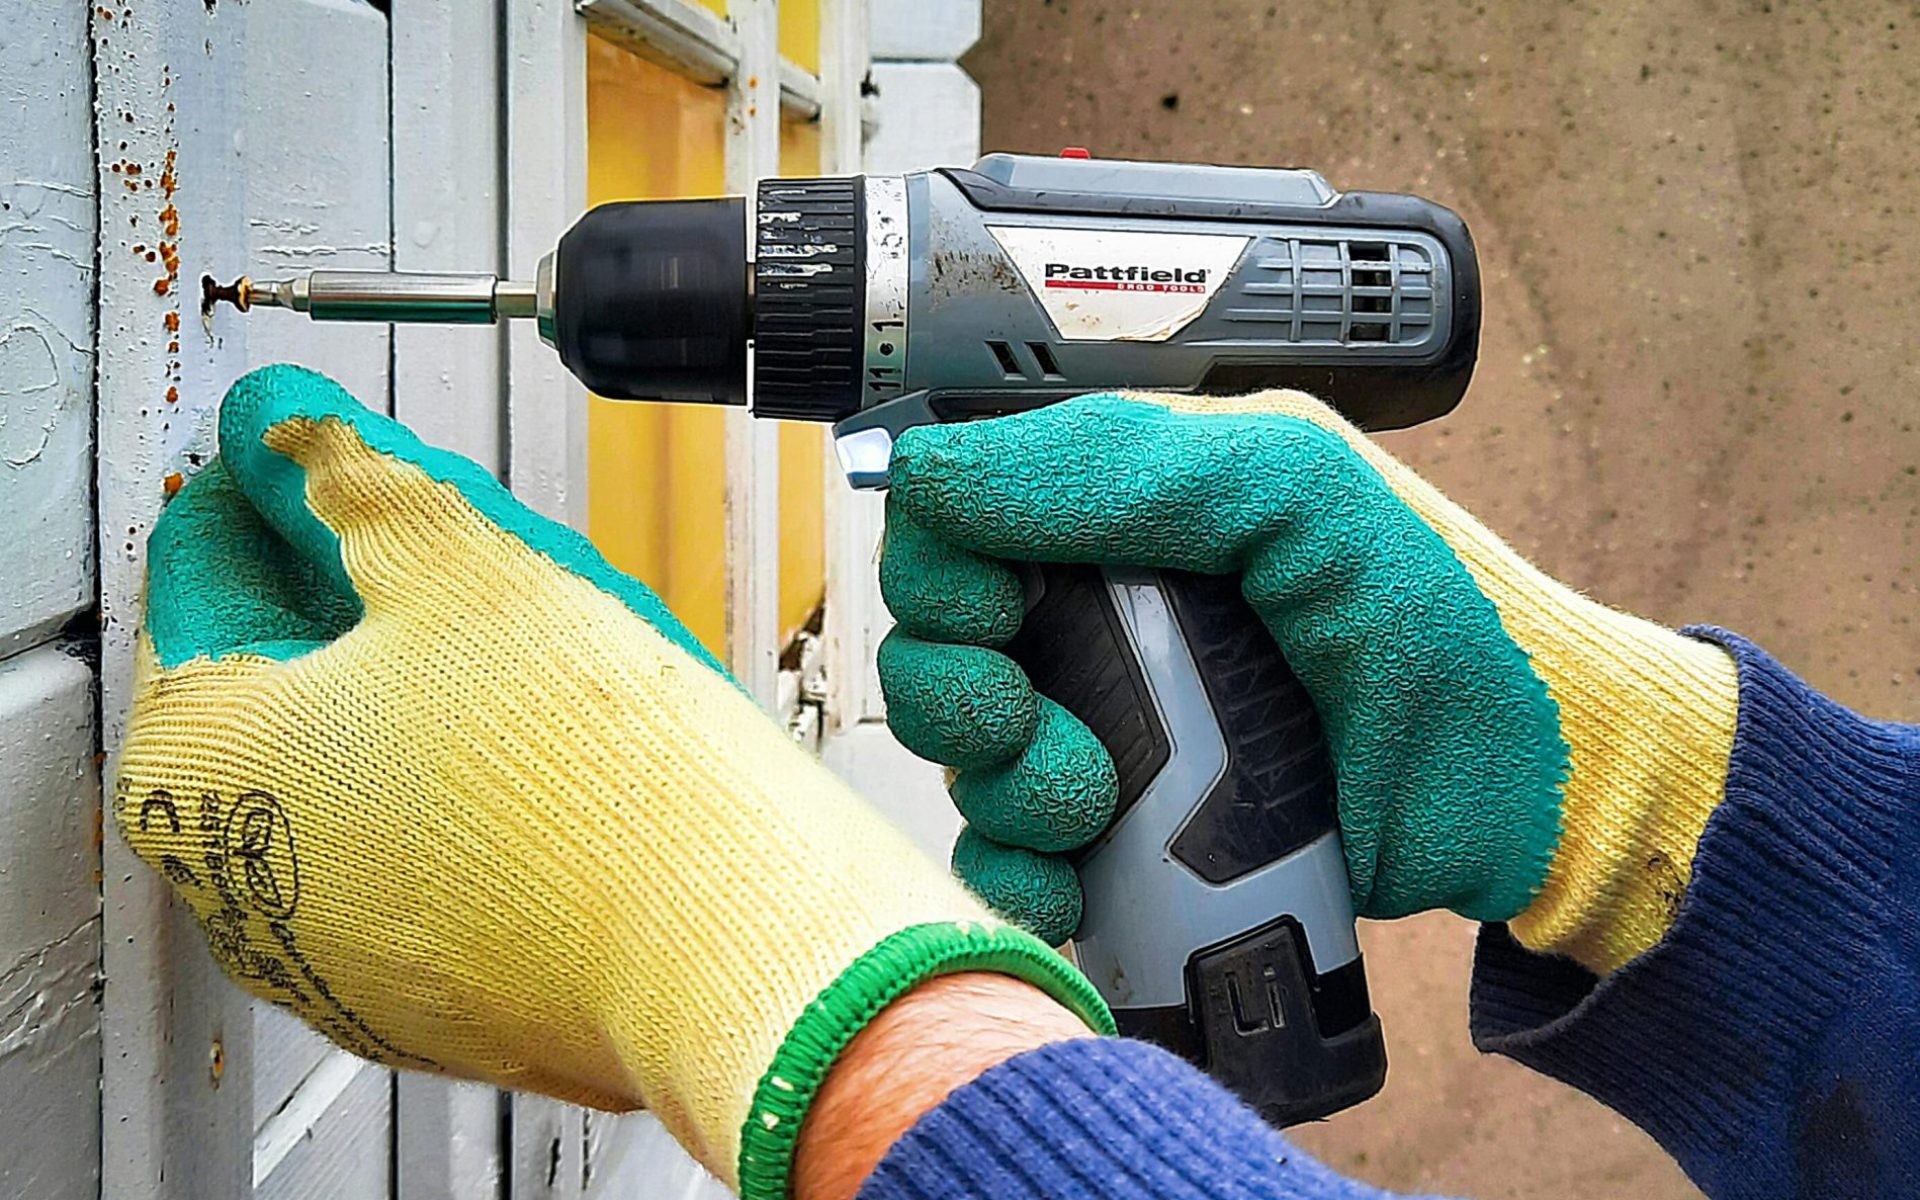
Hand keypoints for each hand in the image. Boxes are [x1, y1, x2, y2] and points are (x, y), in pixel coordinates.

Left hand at [114, 366, 1108, 1197]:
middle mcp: (230, 881)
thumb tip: (285, 425)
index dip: (283, 482)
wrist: (726, 943)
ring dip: (428, 693)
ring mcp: (330, 958)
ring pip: (362, 770)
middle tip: (465, 546)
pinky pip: (426, 855)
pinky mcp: (430, 1000)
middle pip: (286, 678)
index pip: (206, 567)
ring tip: (542, 650)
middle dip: (369, 594)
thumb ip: (345, 472)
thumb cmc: (588, 772)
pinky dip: (468, 792)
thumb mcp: (457, 561)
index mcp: (190, 762)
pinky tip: (557, 753)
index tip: (331, 450)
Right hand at [878, 390, 1739, 973]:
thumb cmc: (1450, 622)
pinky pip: (1014, 862)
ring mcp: (1119, 728)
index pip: (951, 519)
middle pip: (933, 647)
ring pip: (966, 763)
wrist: (1536, 793)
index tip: (992, 618)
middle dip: (959, 696)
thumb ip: (1116, 464)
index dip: (939, 572)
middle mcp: (1107, 613)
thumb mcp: (1295, 491)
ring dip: (1002, 791)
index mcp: (1129, 508)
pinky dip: (1016, 879)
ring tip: (1098, 804)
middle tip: (1029, 723)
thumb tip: (930, 473)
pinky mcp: (1137, 836)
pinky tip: (1070, 884)